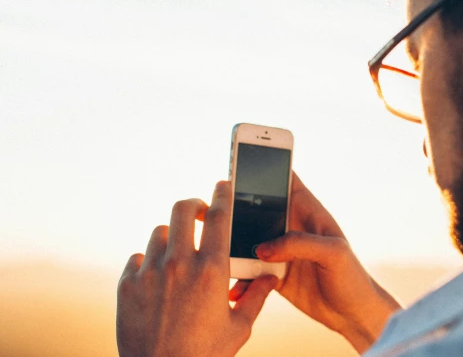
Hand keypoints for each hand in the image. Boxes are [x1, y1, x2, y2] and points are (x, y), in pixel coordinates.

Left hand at [117, 181, 277, 356]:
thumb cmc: (204, 355)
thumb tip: (271, 277)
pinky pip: (137, 259)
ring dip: (170, 239)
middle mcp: (179, 264)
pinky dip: (147, 263)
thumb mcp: (239, 327)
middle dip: (192, 205)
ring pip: (158, 234)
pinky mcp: (127, 285)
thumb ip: (256, 297)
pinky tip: (156, 280)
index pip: (218, 216)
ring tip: (177, 256)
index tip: (222, 186)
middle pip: (181, 210)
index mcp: (211, 270)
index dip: (222, 195)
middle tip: (197, 213)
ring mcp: (150, 273)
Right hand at [231, 173, 401, 353]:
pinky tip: (234, 289)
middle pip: (258, 207)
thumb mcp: (333, 253)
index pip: (285, 179)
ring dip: (231, 245)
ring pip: (247, 239)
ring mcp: (281, 250)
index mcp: (309, 211)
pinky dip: (239, 278)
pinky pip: (248, 271)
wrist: (352, 314)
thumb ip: (299, 244)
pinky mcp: (273, 274)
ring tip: (213, 252)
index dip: (265, 167)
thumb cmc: (352, 278)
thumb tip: (262, 247)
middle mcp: (291, 227)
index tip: (238, 162)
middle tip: (209, 211)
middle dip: (234, 207)